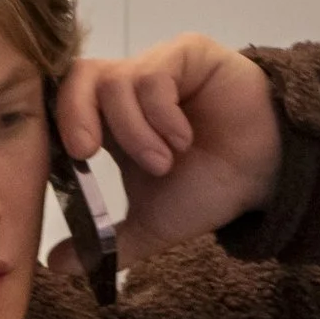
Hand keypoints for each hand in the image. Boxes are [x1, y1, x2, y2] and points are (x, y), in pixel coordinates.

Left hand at [46, 34, 281, 274]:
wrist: (266, 178)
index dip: (53, 127)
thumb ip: (105, 242)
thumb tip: (54, 265)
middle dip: (73, 116)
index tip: (63, 163)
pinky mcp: (187, 53)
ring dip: (132, 131)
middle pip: (76, 78)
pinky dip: (159, 114)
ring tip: (163, 161)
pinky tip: (182, 139)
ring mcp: (157, 67)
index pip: (61, 104)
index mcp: (109, 121)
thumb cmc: (209, 190)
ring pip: (114, 82)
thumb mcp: (151, 225)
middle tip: (86, 153)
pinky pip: (153, 75)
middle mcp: (128, 88)